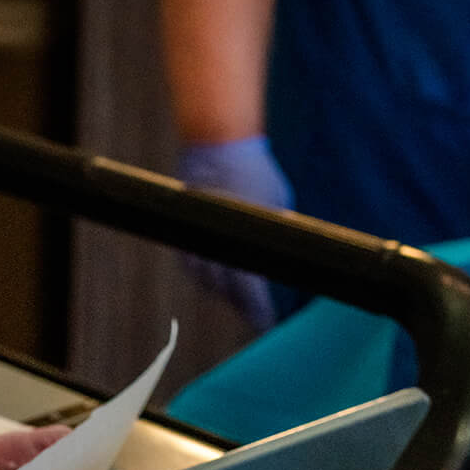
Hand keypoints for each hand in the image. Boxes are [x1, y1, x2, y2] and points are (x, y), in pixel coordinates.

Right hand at [176, 136, 294, 330]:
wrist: (216, 144)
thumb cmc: (254, 173)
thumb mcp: (277, 208)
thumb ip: (275, 236)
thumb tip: (286, 258)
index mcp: (240, 246)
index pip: (248, 293)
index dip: (258, 313)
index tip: (267, 325)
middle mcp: (213, 247)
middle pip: (223, 291)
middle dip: (239, 304)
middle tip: (255, 313)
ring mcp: (194, 239)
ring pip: (204, 280)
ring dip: (220, 290)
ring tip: (236, 295)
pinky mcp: (183, 230)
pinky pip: (191, 263)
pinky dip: (204, 272)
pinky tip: (215, 275)